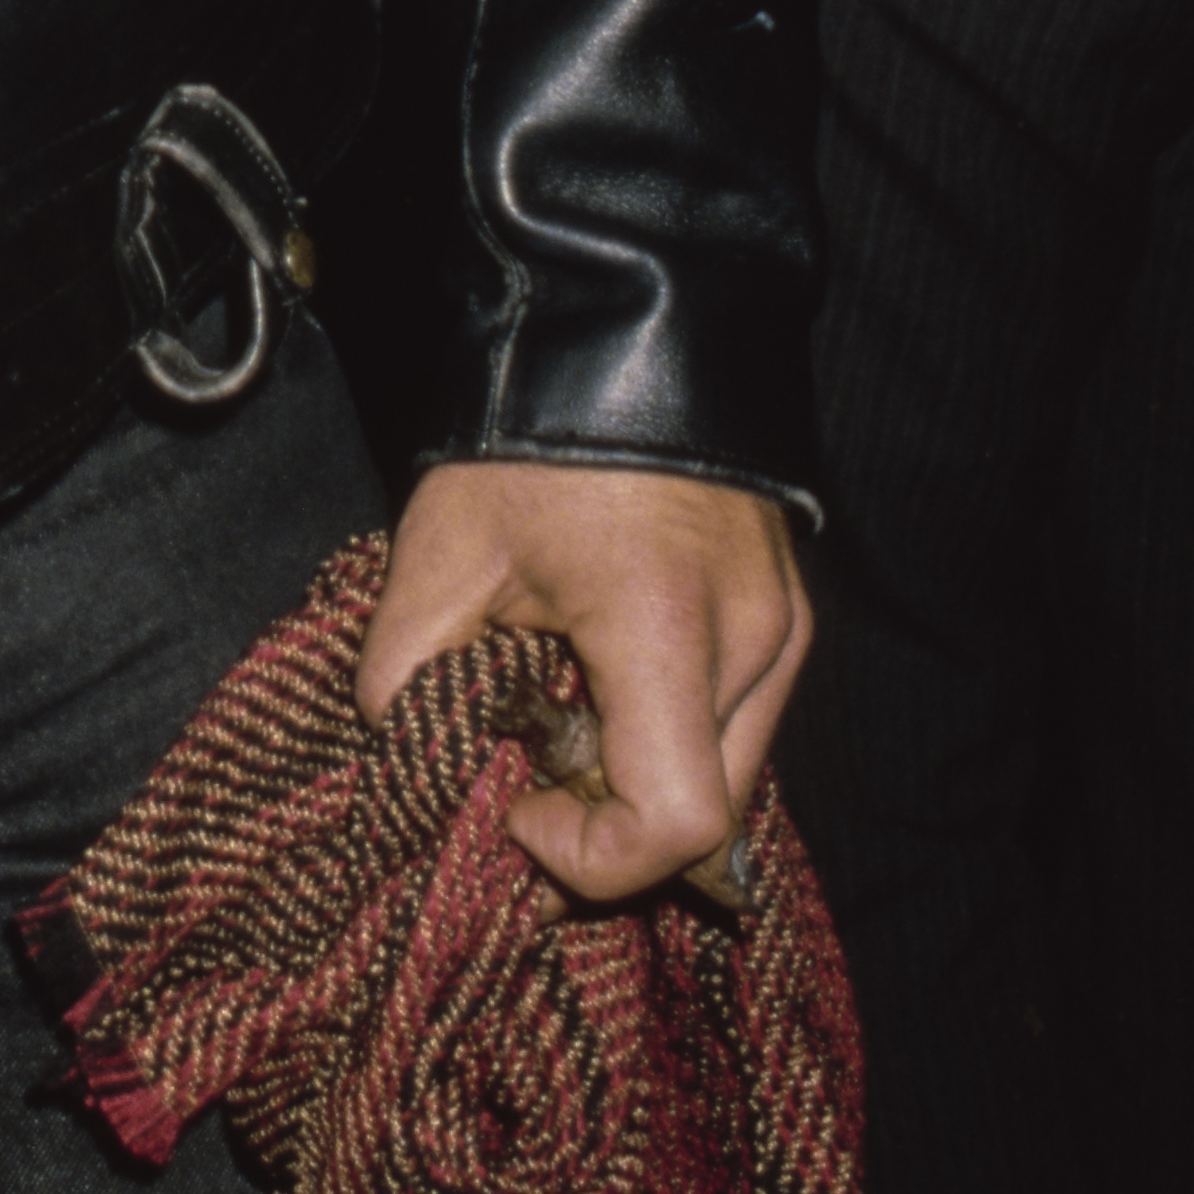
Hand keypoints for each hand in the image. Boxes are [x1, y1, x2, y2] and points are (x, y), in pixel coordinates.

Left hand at [356, 457, 808, 906]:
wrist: (620, 339)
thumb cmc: (527, 444)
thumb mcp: (440, 553)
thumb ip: (405, 676)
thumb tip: (406, 760)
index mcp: (665, 626)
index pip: (675, 821)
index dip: (594, 855)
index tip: (520, 806)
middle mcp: (751, 641)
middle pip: (709, 820)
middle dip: (612, 826)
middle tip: (530, 775)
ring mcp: (782, 629)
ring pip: (729, 779)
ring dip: (646, 781)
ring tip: (567, 714)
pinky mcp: (788, 617)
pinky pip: (740, 725)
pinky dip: (674, 735)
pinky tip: (610, 682)